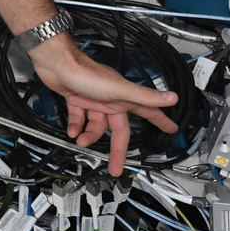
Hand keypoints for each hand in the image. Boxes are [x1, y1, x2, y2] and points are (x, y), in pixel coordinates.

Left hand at [28, 34, 178, 175]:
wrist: (57, 63)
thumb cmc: (88, 74)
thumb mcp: (119, 89)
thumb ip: (144, 96)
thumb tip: (172, 98)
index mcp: (124, 98)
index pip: (147, 111)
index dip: (160, 120)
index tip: (172, 129)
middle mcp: (111, 99)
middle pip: (118, 129)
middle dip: (117, 149)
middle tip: (116, 167)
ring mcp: (93, 99)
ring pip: (96, 125)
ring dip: (90, 136)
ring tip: (82, 141)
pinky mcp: (76, 98)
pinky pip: (79, 118)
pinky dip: (76, 126)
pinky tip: (72, 132)